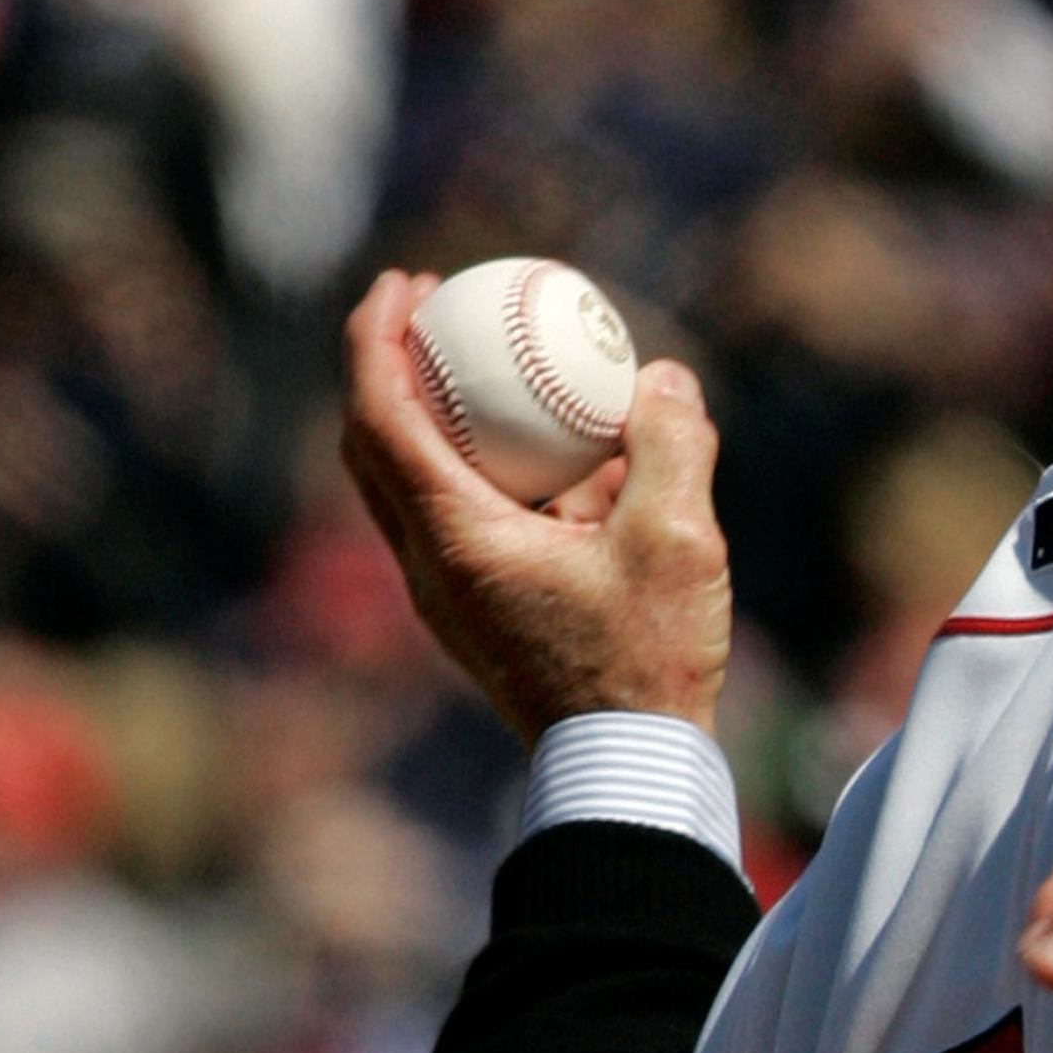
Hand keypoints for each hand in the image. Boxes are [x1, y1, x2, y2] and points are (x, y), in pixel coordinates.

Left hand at [341, 269, 731, 741]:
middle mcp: (428, 567)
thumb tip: (664, 376)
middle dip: (392, 367)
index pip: (380, 414)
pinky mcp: (478, 616)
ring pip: (409, 486)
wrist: (624, 770)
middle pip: (373, 446)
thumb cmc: (647, 660)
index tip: (409, 283)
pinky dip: (477, 469)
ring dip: (432, 418)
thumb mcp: (680, 540)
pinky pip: (456, 521)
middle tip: (437, 313)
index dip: (378, 336)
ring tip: (493, 375)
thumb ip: (671, 445)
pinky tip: (554, 463)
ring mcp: (447, 597)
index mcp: (454, 538)